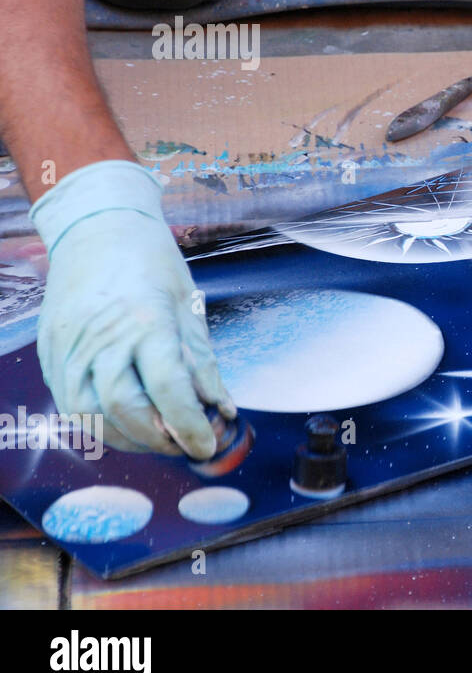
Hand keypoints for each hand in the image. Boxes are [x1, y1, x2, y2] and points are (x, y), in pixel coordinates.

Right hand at [31, 160, 232, 457]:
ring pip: (91, 414)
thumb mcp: (189, 306)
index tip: (207, 444)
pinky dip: (99, 423)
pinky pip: (69, 404)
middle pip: (125, 409)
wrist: (97, 228)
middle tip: (185, 443)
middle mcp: (102, 338)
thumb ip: (201, 363)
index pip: (168, 389)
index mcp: (146, 322)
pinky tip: (126, 424)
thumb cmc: (150, 263)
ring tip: (160, 437)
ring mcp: (69, 347)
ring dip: (128, 438)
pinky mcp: (50, 353)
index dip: (189, 426)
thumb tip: (220, 409)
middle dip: (159, 439)